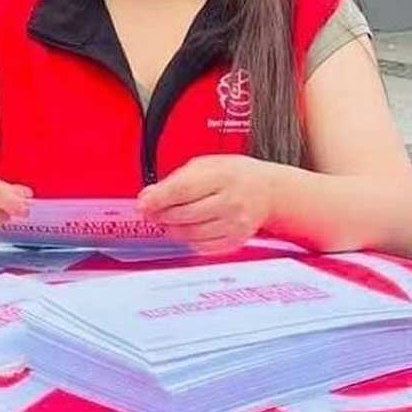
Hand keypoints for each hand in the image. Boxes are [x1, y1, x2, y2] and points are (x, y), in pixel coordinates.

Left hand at [137, 155, 276, 254]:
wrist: (269, 192)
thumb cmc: (236, 175)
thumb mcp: (207, 165)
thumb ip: (177, 179)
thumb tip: (149, 195)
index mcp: (223, 176)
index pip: (183, 190)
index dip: (158, 199)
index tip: (143, 203)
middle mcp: (231, 201)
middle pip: (185, 215)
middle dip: (161, 215)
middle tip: (150, 211)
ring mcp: (235, 224)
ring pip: (191, 234)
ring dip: (172, 229)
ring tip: (165, 220)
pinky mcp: (235, 241)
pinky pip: (203, 246)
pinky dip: (188, 240)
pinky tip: (185, 230)